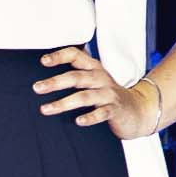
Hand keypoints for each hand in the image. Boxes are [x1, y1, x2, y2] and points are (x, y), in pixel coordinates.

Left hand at [31, 46, 149, 130]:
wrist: (138, 110)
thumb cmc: (109, 96)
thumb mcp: (94, 80)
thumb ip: (76, 75)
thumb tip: (46, 76)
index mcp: (94, 68)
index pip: (76, 55)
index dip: (59, 56)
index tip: (43, 61)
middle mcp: (101, 78)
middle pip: (76, 77)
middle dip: (55, 82)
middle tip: (37, 88)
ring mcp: (109, 94)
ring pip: (85, 96)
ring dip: (64, 103)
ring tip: (46, 109)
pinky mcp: (116, 110)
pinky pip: (102, 113)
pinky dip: (90, 117)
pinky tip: (78, 121)